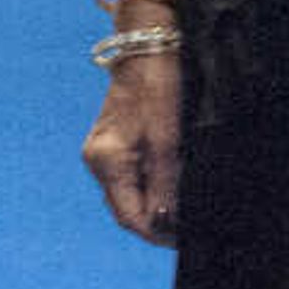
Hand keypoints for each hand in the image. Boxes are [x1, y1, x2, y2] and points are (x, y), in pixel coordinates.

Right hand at [82, 62, 182, 246]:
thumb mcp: (167, 144)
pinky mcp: (112, 144)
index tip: (187, 238)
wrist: (148, 49)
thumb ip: (165, 187)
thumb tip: (165, 225)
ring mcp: (102, 152)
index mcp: (106, 162)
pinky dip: (151, 186)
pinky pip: (130, 178)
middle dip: (157, 221)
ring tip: (185, 202)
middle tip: (190, 224)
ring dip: (155, 204)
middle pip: (126, 210)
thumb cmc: (158, 90)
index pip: (130, 218)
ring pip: (129, 195)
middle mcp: (97, 161)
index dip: (158, 234)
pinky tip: (172, 182)